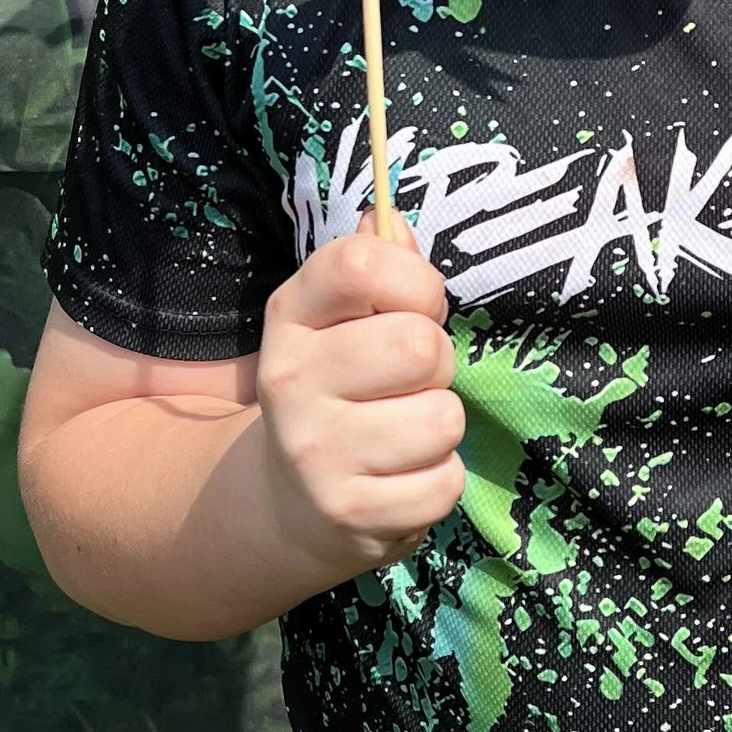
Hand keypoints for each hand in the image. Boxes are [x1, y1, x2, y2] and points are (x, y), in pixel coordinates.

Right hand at [251, 231, 466, 591]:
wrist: (287, 503)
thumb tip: (390, 217)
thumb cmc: (339, 389)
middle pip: (418, 347)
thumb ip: (376, 267)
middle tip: (410, 383)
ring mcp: (316, 453)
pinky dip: (439, 481)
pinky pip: (444, 483)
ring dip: (440, 426)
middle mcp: (291, 383)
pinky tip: (402, 478)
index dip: (415, 281)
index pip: (360, 264)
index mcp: (291, 319)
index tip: (418, 307)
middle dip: (437, 363)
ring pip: (442, 419)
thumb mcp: (340, 322)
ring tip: (405, 432)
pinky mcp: (350, 514)